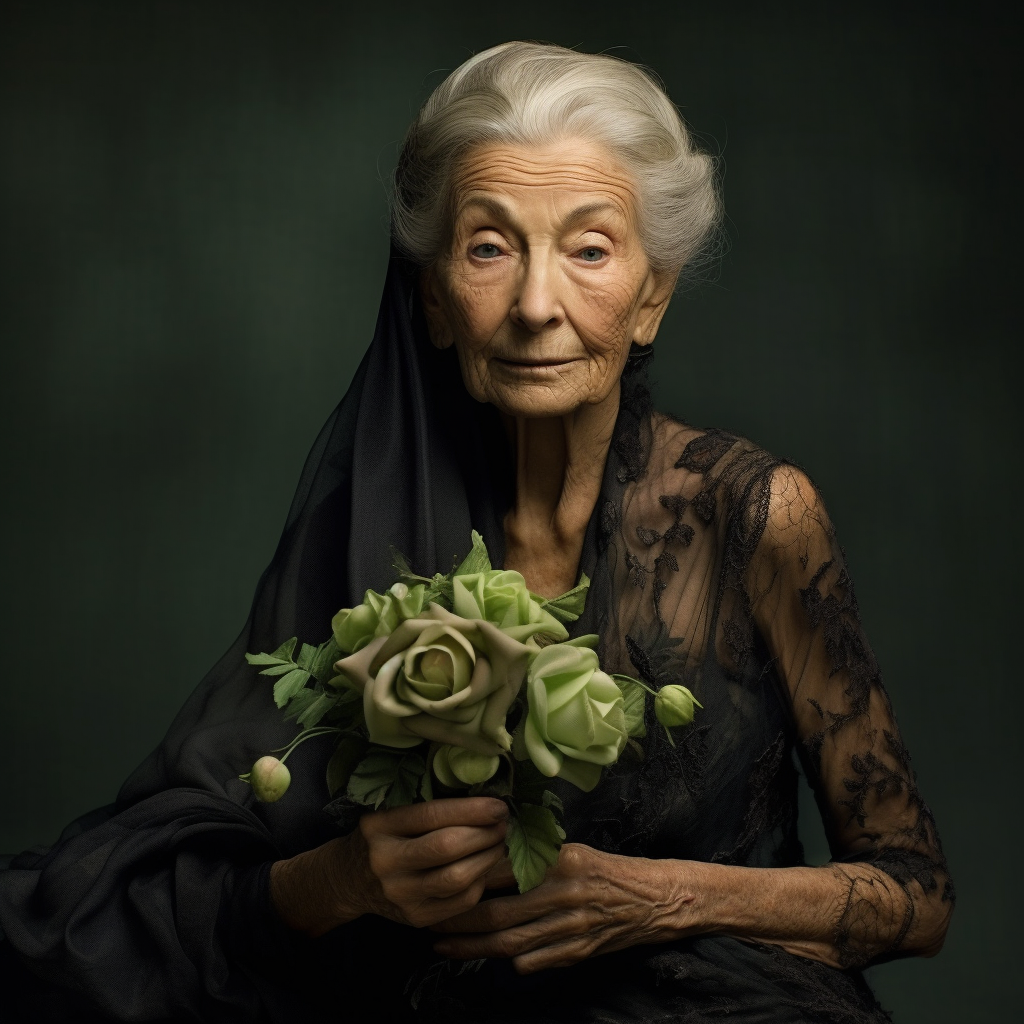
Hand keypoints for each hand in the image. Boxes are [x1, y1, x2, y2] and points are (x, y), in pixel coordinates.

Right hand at [270, 797, 508, 935]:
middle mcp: (386, 861)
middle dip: (485, 833)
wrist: (347, 880)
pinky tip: (483, 867)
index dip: (472, 810)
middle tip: (503, 823)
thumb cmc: (379, 837)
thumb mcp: (389, 812)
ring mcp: (400, 895)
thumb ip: (427, 805)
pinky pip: (460, 902)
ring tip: (499, 843)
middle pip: (448, 847)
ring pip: (458, 878)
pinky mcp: (415, 919)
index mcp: (379, 826)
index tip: (498, 805)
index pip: (432, 815)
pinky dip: (480, 882)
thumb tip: (484, 798)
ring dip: (488, 857)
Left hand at [430, 843, 699, 972]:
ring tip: (443, 945)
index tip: (441, 880)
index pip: (504, 870)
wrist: (655, 899)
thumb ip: (534, 855)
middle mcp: (565, 893)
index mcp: (561, 860)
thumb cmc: (605, 870)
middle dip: (460, 920)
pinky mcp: (578, 951)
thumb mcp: (571, 851)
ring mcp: (572, 926)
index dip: (469, 878)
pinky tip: (484, 958)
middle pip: (499, 913)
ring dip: (473, 947)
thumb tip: (487, 851)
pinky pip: (535, 960)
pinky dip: (508, 960)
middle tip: (429, 922)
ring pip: (510, 942)